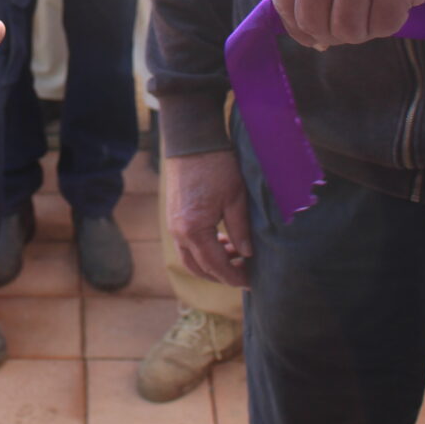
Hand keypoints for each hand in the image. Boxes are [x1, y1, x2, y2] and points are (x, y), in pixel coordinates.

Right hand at [167, 148, 252, 287]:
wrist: (191, 141)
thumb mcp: (236, 198)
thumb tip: (248, 255)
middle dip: (222, 275)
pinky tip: (222, 241)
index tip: (251, 281)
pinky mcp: (173, 216)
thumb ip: (241, 230)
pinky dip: (203, 250)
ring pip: (190, 258)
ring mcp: (172, 225)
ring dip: (211, 263)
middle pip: (198, 268)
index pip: (215, 265)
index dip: (234, 276)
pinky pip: (186, 244)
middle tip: (244, 272)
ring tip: (236, 254)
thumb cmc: (216, 166)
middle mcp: (178, 232)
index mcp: (194, 230)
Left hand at [269, 0, 424, 51]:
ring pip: (347, 33)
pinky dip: (392, 21)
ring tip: (377, 0)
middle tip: (354, 19)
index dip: (296, 26)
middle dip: (332, 32)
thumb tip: (312, 41)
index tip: (313, 35)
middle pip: (312, 23)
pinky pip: (382, 28)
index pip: (282, 1)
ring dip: (364, 27)